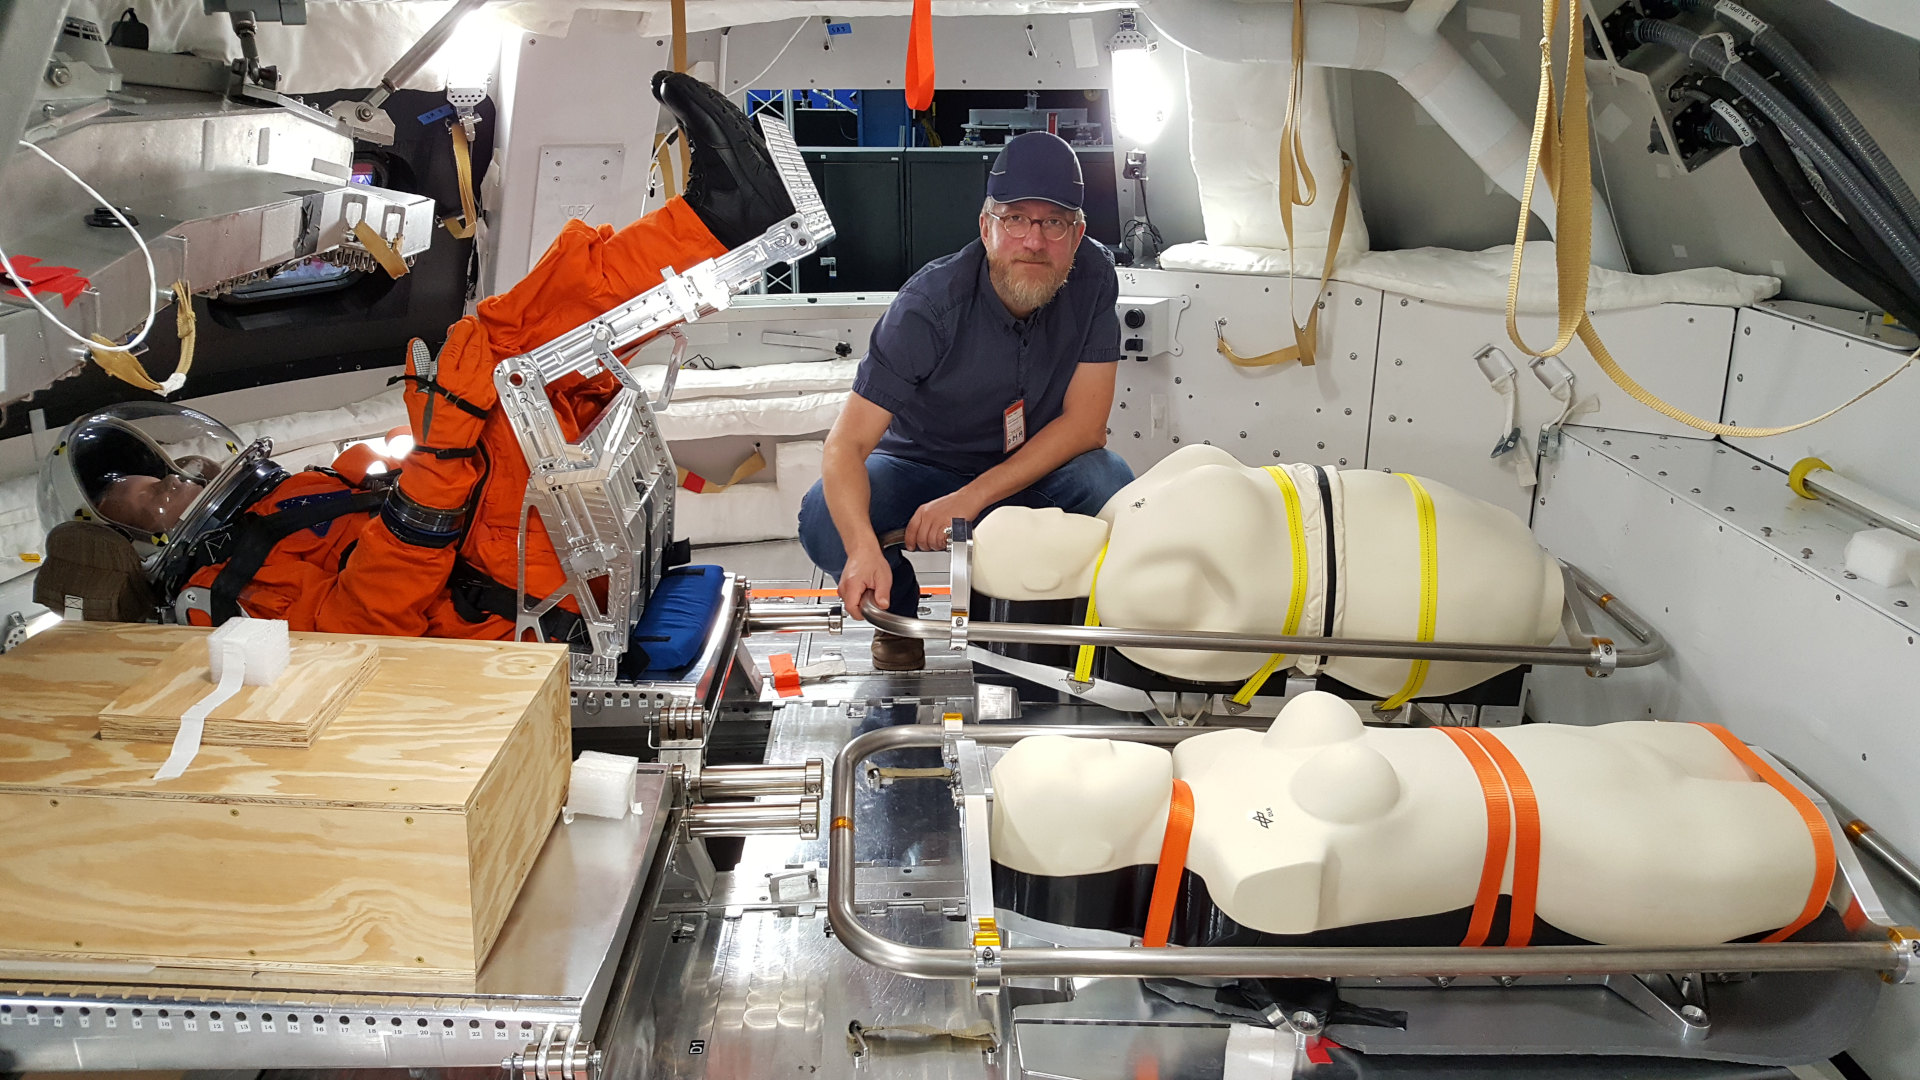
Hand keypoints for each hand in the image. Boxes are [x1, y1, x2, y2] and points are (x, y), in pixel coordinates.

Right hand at [404, 323, 496, 451]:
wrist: (444, 448)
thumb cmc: (428, 426)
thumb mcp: (413, 393)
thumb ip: (415, 364)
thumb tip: (417, 345)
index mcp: (446, 379)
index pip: (456, 346)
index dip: (459, 331)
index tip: (460, 324)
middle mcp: (466, 382)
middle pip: (474, 347)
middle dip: (474, 332)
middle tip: (472, 324)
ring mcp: (480, 389)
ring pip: (485, 357)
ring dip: (482, 342)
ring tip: (478, 333)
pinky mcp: (487, 397)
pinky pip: (489, 372)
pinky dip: (487, 359)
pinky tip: (484, 353)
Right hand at [838, 545, 893, 620]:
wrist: (863, 549)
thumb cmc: (871, 560)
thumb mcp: (883, 578)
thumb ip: (883, 594)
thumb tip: (883, 606)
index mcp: (852, 586)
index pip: (852, 610)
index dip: (864, 614)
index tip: (872, 609)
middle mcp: (843, 587)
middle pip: (851, 608)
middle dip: (863, 607)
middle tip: (873, 596)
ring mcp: (842, 587)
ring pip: (850, 604)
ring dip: (861, 602)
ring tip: (869, 590)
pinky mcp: (843, 587)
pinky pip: (850, 598)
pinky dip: (858, 597)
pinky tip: (864, 588)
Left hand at [905, 489, 980, 551]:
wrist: (969, 497)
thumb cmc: (955, 503)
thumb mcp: (934, 508)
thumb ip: (926, 520)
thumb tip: (921, 534)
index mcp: (923, 511)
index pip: (911, 529)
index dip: (909, 541)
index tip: (911, 546)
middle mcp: (928, 515)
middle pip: (920, 539)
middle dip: (925, 546)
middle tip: (931, 546)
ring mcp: (937, 520)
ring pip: (930, 542)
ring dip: (936, 546)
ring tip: (941, 543)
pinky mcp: (947, 525)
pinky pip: (940, 541)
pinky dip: (943, 544)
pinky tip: (947, 541)